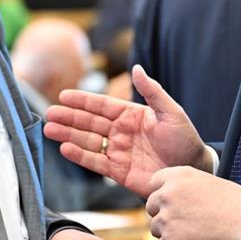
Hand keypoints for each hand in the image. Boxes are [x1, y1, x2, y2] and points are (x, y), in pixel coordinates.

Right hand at [45, 65, 208, 196]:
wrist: (191, 169)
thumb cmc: (185, 139)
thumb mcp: (171, 112)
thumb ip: (153, 91)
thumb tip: (137, 68)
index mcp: (131, 115)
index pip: (102, 105)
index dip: (82, 100)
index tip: (63, 95)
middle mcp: (121, 131)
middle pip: (89, 122)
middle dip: (69, 117)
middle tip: (49, 113)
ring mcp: (118, 151)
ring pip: (88, 141)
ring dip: (68, 135)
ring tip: (50, 130)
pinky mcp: (118, 171)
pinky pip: (95, 162)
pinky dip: (80, 156)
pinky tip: (65, 149)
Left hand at [145, 166, 240, 239]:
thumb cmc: (235, 205)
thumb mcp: (207, 182)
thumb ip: (184, 187)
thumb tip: (171, 198)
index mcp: (178, 176)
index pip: (154, 183)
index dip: (163, 195)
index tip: (172, 203)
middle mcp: (168, 194)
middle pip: (152, 208)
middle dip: (165, 215)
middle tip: (185, 222)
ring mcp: (167, 219)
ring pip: (156, 229)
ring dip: (170, 234)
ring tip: (193, 234)